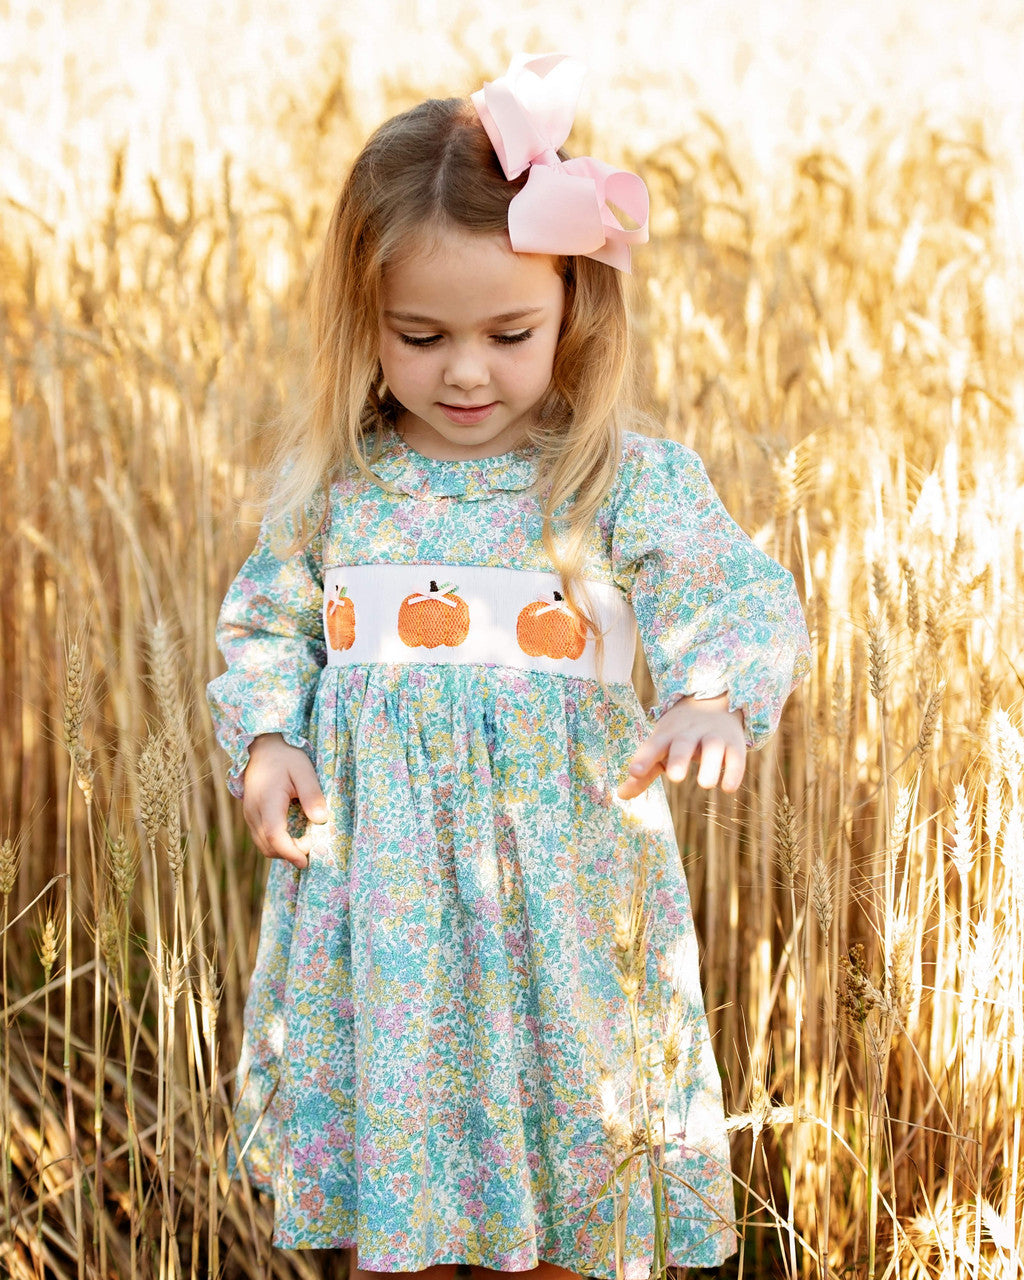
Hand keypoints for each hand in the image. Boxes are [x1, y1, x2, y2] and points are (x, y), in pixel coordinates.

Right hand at [241, 733, 326, 867]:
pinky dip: (277, 843)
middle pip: (268, 846)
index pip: (275, 836)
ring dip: (283, 849)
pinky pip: (261, 838)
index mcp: (267, 801)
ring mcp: (249, 815)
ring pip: (263, 845)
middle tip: (312, 842)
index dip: (290, 852)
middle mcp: (253, 812)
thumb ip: (312, 795)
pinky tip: (293, 834)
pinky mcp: (250, 816)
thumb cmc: (286, 757)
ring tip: (304, 839)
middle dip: (290, 852)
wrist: (263, 747)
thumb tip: (321, 820)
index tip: (306, 861)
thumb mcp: (304, 771)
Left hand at [617, 694, 746, 799]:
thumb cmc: (680, 735)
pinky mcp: (734, 743)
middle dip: (679, 758)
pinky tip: (728, 788)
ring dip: (710, 765)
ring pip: (713, 747)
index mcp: (667, 734)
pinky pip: (736, 755)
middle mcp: (690, 733)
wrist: (714, 703)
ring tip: (705, 784)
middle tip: (674, 777)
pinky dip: (734, 771)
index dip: (644, 757)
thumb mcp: (661, 747)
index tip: (634, 772)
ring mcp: (713, 736)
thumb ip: (644, 772)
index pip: (653, 744)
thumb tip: (620, 795)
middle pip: (683, 743)